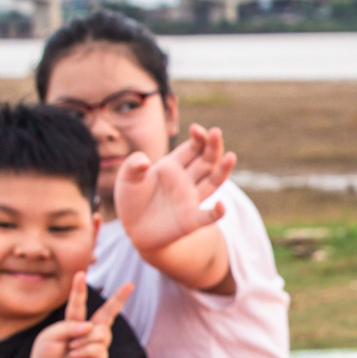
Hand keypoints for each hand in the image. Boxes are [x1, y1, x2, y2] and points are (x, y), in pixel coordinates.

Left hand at [28, 274, 130, 357]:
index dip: (79, 289)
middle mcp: (87, 334)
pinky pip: (97, 348)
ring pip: (99, 332)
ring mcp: (95, 347)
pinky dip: (83, 351)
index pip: (79, 304)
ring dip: (82, 340)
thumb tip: (91, 327)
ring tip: (70, 350)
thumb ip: (69, 326)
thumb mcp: (50, 335)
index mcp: (73, 325)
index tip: (81, 273)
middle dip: (119, 298)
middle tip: (130, 284)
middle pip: (106, 314)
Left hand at [112, 125, 234, 259]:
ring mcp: (191, 199)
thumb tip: (145, 162)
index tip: (195, 129)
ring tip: (231, 157)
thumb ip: (132, 164)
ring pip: (213, 182)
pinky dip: (217, 212)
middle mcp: (186, 180)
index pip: (192, 148)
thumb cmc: (130, 199)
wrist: (132, 228)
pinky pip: (208, 216)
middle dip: (213, 146)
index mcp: (173, 166)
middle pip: (206, 160)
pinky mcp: (191, 220)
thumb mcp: (126, 178)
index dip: (198, 137)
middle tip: (216, 132)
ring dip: (222, 170)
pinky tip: (221, 206)